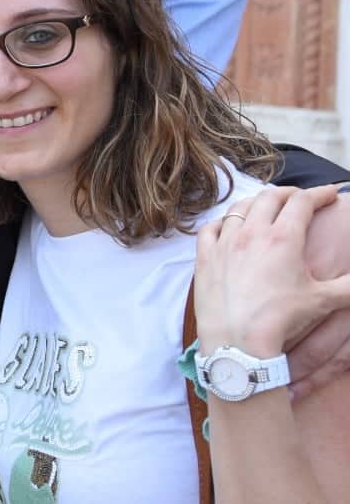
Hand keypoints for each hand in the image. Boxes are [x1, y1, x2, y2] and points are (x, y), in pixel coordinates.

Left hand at [196, 185, 349, 358]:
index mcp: (283, 238)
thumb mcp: (324, 301)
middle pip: (270, 198)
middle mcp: (251, 233)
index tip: (330, 194)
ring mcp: (224, 243)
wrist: (239, 342)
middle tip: (301, 197)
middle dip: (289, 193)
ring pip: (239, 209)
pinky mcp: (205, 257)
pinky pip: (210, 228)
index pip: (303, 202)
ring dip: (256, 203)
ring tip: (267, 208)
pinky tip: (228, 227)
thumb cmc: (282, 320)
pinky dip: (222, 222)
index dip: (319, 194)